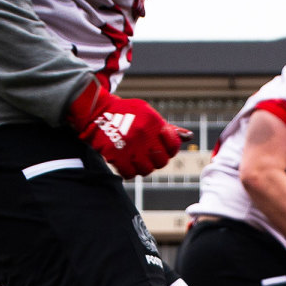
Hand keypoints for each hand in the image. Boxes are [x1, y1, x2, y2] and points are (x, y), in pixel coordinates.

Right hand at [65, 79, 184, 178]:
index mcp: (153, 122)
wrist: (97, 111)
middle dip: (156, 161)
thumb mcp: (148, 114)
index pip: (173, 146)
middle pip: (161, 161)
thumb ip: (167, 128)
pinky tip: (125, 163)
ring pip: (146, 170)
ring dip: (142, 167)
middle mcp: (143, 133)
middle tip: (147, 156)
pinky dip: (128, 171)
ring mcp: (129, 145)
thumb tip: (188, 137)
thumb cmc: (126, 113)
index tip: (161, 148)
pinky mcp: (115, 154)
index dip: (169, 150)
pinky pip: (129, 173)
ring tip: (135, 159)